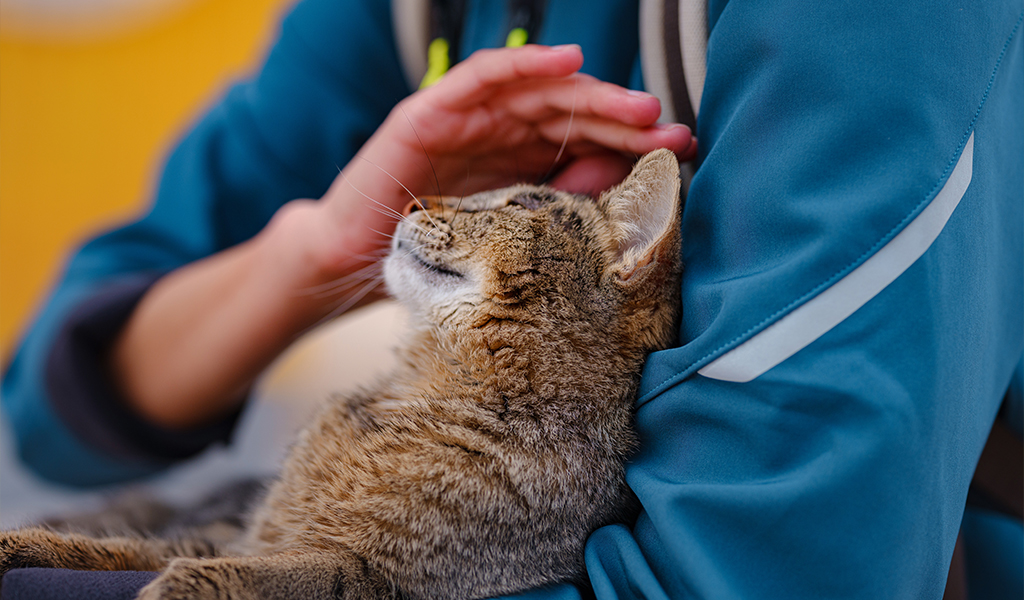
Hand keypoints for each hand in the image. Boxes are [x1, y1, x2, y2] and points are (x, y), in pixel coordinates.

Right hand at [320, 44, 695, 262]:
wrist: (353, 264)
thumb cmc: (433, 252)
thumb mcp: (512, 229)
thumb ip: (563, 198)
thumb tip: (623, 172)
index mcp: (521, 159)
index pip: (585, 140)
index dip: (632, 141)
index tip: (679, 149)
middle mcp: (500, 132)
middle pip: (571, 113)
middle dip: (621, 119)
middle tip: (667, 127)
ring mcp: (467, 118)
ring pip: (537, 93)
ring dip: (589, 94)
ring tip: (634, 106)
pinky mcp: (431, 111)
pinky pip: (481, 78)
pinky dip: (523, 67)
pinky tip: (567, 63)